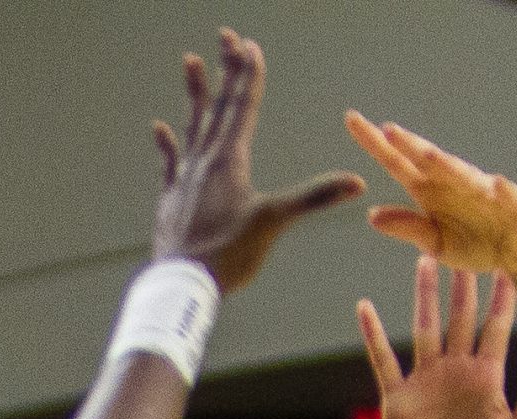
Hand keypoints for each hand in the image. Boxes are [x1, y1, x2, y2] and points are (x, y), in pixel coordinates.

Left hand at [150, 30, 363, 292]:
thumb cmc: (228, 254)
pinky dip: (167, 143)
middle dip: (227, 71)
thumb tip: (356, 183)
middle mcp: (205, 160)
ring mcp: (185, 176)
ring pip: (192, 125)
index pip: (243, 108)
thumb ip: (314, 197)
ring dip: (195, 94)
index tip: (250, 46)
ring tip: (192, 61)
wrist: (182, 283)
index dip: (249, 76)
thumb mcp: (274, 222)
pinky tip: (160, 127)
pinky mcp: (172, 197)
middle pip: (218, 107)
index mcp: (230, 160)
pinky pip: (170, 161)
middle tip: (227, 37)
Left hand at [344, 112, 516, 284]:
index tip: (352, 119)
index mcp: (433, 192)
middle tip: (386, 129)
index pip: (399, 163)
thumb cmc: (481, 244)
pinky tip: (498, 187)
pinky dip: (506, 193)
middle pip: (429, 162)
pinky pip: (512, 201)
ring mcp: (488, 193)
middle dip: (411, 146)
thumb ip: (409, 228)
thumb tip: (372, 215)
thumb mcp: (438, 244)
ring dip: (449, 166)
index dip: (377, 143)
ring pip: (466, 177)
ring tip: (428, 156)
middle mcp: (457, 183)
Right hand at [360, 258, 516, 418]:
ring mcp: (426, 384)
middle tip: (468, 241)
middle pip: (459, 317)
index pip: (496, 328)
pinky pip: (383, 360)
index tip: (510, 262)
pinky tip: (365, 308)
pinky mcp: (398, 400)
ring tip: (425, 260)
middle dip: (464, 282)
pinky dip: (373, 335)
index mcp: (487, 379)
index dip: (503, 296)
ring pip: (424, 328)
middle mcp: (456, 374)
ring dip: (424, 296)